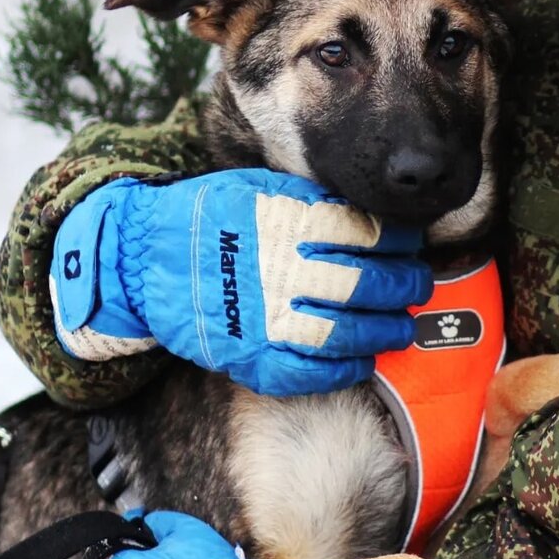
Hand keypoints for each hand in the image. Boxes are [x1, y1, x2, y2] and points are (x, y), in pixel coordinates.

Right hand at [51, 168, 432, 394]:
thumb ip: (313, 202)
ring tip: (403, 328)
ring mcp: (263, 317)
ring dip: (384, 332)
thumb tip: (373, 217)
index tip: (412, 247)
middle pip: (365, 284)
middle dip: (404, 287)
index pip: (366, 234)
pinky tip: (365, 361)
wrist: (138, 255)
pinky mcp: (246, 354)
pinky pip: (308, 371)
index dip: (399, 243)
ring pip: (345, 331)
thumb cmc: (209, 215)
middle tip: (419, 287)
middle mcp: (280, 270)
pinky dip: (344, 369)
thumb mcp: (260, 188)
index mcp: (287, 223)